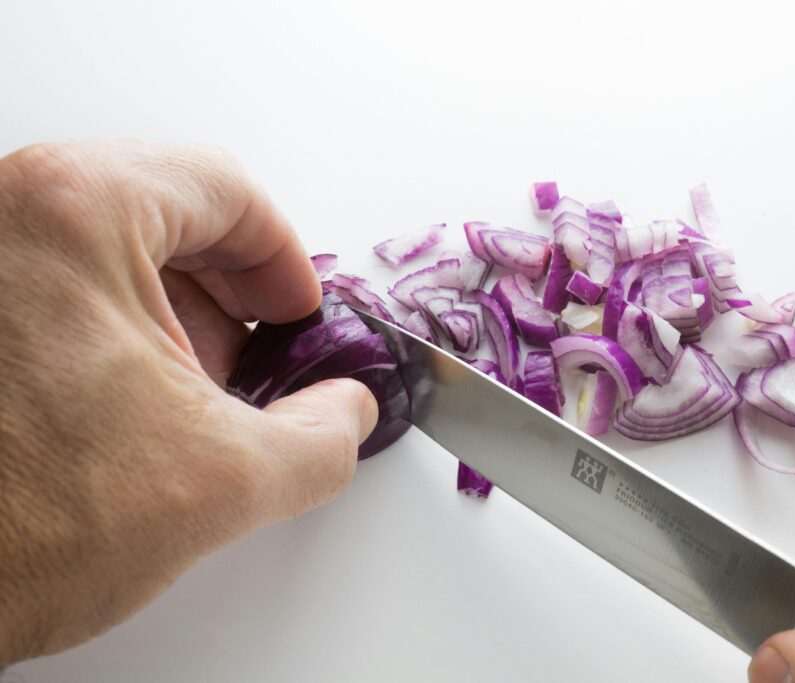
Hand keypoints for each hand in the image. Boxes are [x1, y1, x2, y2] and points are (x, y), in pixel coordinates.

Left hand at [0, 142, 377, 666]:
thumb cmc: (8, 526)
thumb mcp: (222, 480)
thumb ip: (324, 436)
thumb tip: (343, 413)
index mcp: (72, 211)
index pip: (224, 189)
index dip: (284, 260)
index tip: (296, 314)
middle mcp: (5, 213)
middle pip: (165, 213)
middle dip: (229, 296)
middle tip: (254, 361)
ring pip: (109, 250)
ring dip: (171, 319)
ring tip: (187, 400)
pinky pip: (55, 286)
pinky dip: (111, 334)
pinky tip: (125, 409)